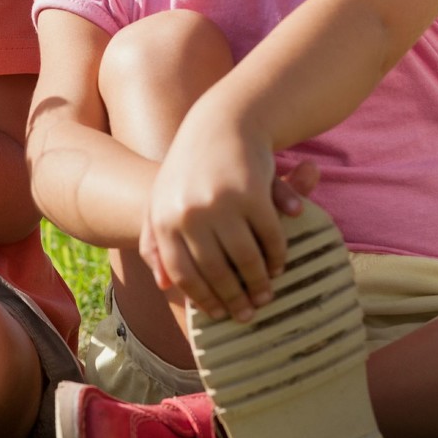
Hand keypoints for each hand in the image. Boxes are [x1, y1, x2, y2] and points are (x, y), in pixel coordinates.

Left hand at [139, 114, 305, 323]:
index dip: (203, 298)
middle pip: (215, 271)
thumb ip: (157, 242)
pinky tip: (280, 265)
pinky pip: (270, 237)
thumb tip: (163, 284)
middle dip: (234, 297)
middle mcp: (190, 213)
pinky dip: (278, 255)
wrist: (221, 123)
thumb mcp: (164, 201)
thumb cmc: (190, 169)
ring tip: (266, 294)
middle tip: (249, 314)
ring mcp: (222, 203)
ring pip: (245, 258)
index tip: (219, 314)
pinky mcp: (252, 194)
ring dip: (259, 282)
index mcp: (164, 219)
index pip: (183, 273)